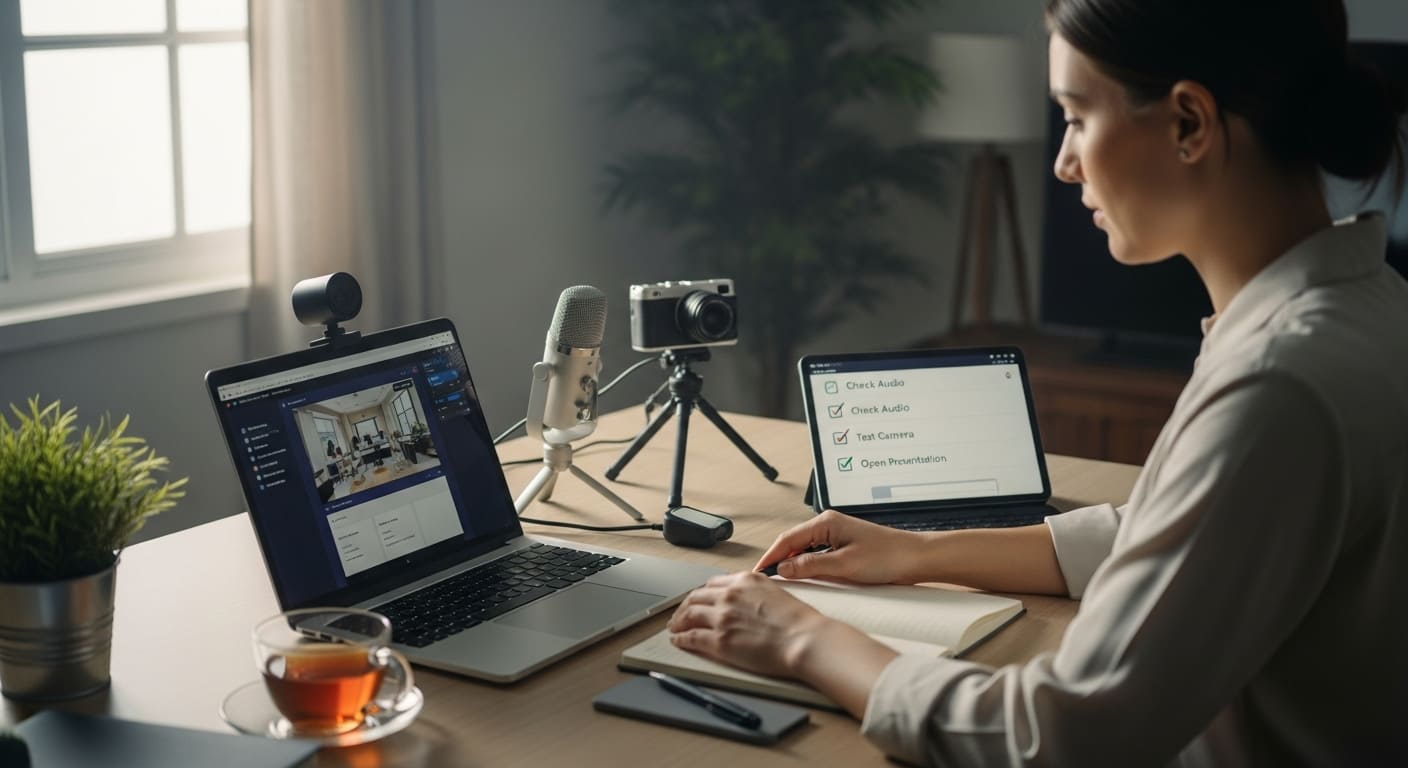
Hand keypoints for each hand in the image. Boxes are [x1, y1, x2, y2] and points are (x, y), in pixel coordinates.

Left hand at [667, 570, 900, 717]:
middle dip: (684, 606)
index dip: (700, 594)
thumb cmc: (798, 620)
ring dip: (678, 621)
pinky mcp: (719, 640)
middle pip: (695, 597)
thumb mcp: (774, 591)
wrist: (804, 638)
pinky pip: (691, 637)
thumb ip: (754, 591)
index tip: (697, 600)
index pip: (712, 584)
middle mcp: (729, 594)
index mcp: (744, 580)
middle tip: (680, 614)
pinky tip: (678, 640)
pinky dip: (681, 638)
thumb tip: (745, 598)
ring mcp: (722, 617)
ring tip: (674, 627)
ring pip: (688, 615)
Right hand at [755, 510, 926, 583]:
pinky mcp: (845, 547)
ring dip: (792, 564)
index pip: (787, 539)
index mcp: (826, 522)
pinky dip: (806, 566)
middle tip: (764, 581)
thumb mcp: (845, 565)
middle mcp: (829, 525)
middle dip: (778, 560)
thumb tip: (783, 568)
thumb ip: (811, 566)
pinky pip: (817, 555)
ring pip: (804, 550)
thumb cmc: (888, 557)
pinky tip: (804, 579)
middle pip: (793, 543)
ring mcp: (837, 535)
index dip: (770, 556)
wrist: (916, 559)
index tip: (758, 573)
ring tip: (780, 582)